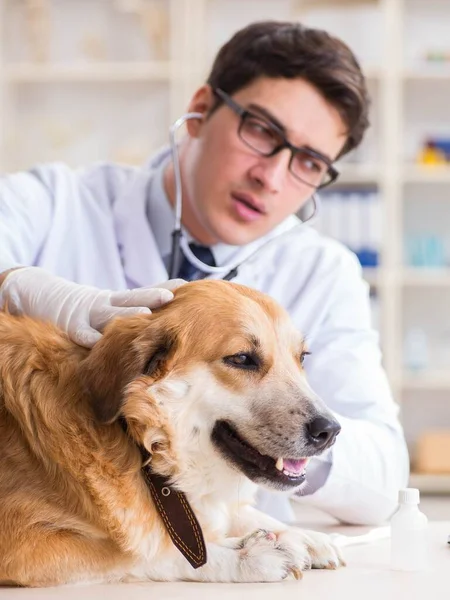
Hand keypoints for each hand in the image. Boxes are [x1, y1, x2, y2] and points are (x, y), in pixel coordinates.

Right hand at [0, 266, 184, 347]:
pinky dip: (92, 337)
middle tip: (171, 296)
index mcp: (117, 300)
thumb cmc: (85, 309)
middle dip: (152, 295)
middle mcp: (106, 304)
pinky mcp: (71, 326)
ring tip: (146, 314)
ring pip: (111, 314)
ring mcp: (88, 314)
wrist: (44, 297)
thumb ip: (133, 308)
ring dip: (128, 313)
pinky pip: (82, 334)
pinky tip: (103, 341)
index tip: (186, 285)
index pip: (145, 291)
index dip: (164, 287)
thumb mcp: (110, 305)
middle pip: (132, 298)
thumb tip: (166, 311)